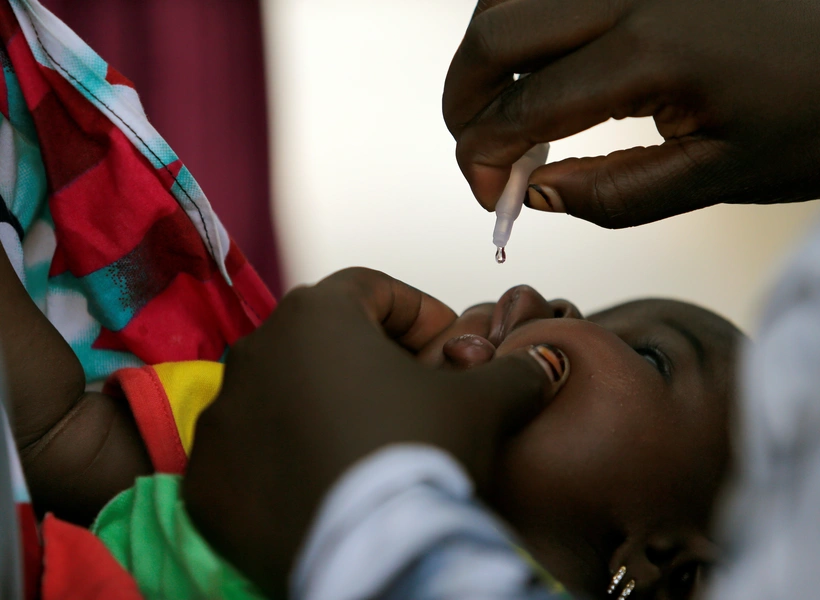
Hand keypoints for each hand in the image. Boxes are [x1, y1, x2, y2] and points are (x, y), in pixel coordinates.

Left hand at [182, 268, 568, 597]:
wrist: (372, 552)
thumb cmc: (421, 455)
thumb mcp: (483, 403)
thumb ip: (514, 369)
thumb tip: (544, 361)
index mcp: (316, 314)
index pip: (373, 288)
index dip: (421, 313)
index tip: (451, 347)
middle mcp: (255, 352)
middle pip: (325, 339)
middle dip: (373, 360)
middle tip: (416, 397)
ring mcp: (222, 416)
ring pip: (283, 394)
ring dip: (326, 406)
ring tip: (371, 443)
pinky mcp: (207, 479)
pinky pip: (250, 453)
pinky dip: (286, 458)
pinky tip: (327, 482)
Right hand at [444, 0, 819, 227]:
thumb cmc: (811, 127)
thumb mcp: (712, 180)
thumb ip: (610, 194)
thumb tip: (532, 194)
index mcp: (653, 50)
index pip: (524, 105)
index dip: (483, 158)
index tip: (488, 196)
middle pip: (495, 33)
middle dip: (464, 103)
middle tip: (476, 155)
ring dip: (487, 57)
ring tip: (502, 113)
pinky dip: (524, 24)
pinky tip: (539, 67)